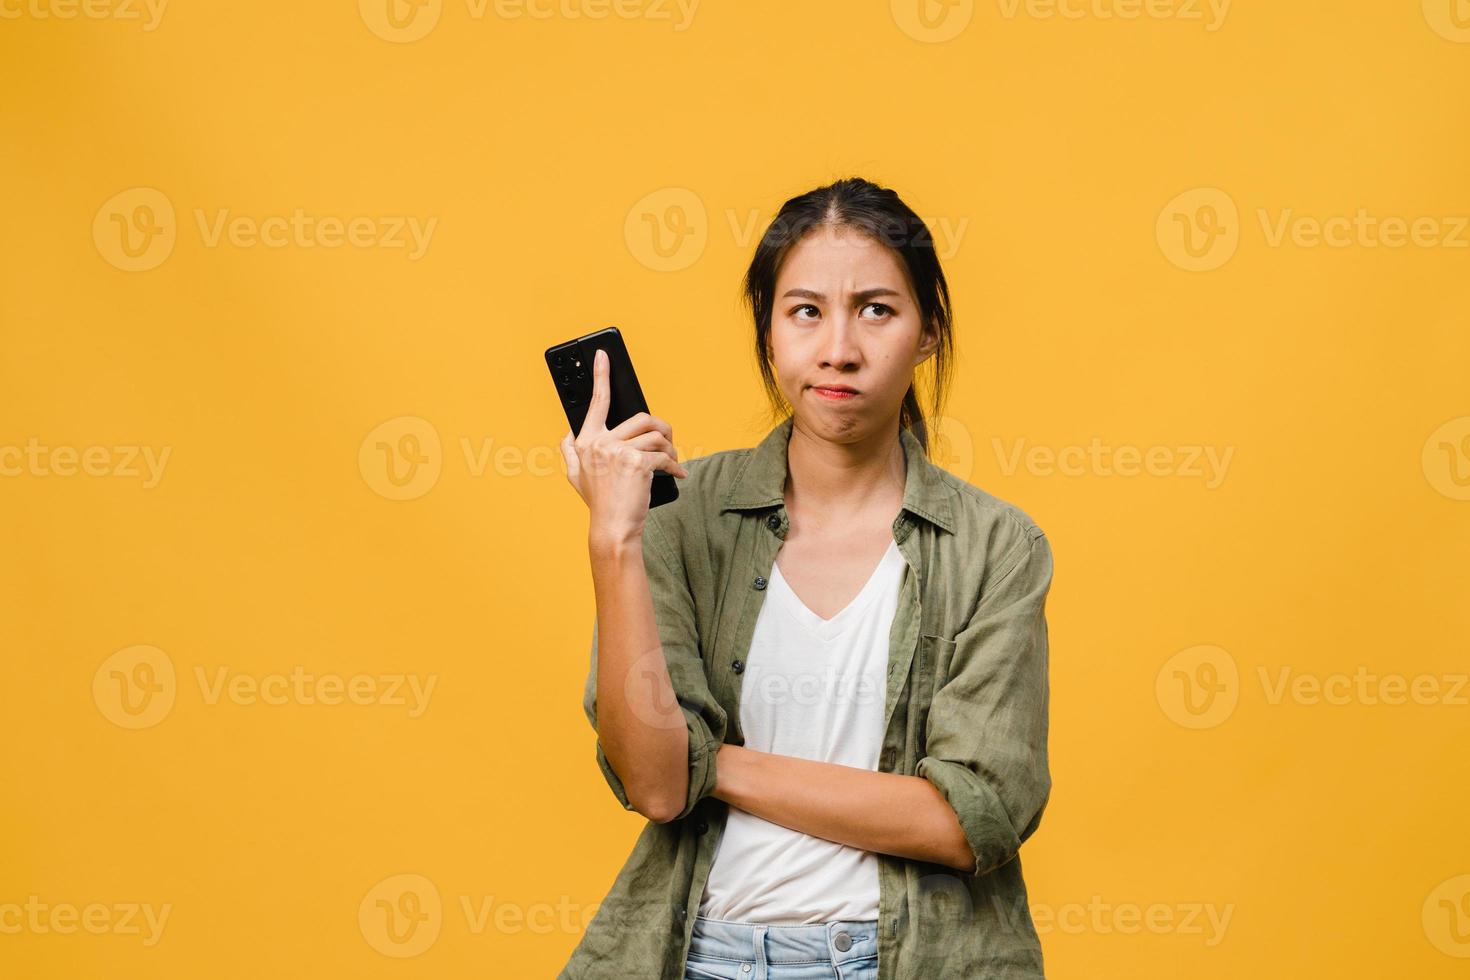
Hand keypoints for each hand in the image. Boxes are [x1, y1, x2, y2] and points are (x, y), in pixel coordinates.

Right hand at [559, 347, 687, 544]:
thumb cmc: (599, 504)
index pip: (596, 403)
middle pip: (641, 418)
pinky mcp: (636, 462)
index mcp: (585, 441)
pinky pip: (664, 455)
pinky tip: (677, 475)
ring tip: (672, 461)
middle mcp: (598, 443)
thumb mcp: (575, 477)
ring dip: (670, 448)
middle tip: (668, 442)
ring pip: (656, 435)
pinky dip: (674, 466)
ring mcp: (617, 451)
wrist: (612, 529)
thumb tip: (568, 434)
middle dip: (662, 430)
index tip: (603, 354)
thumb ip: (570, 451)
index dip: (600, 376)